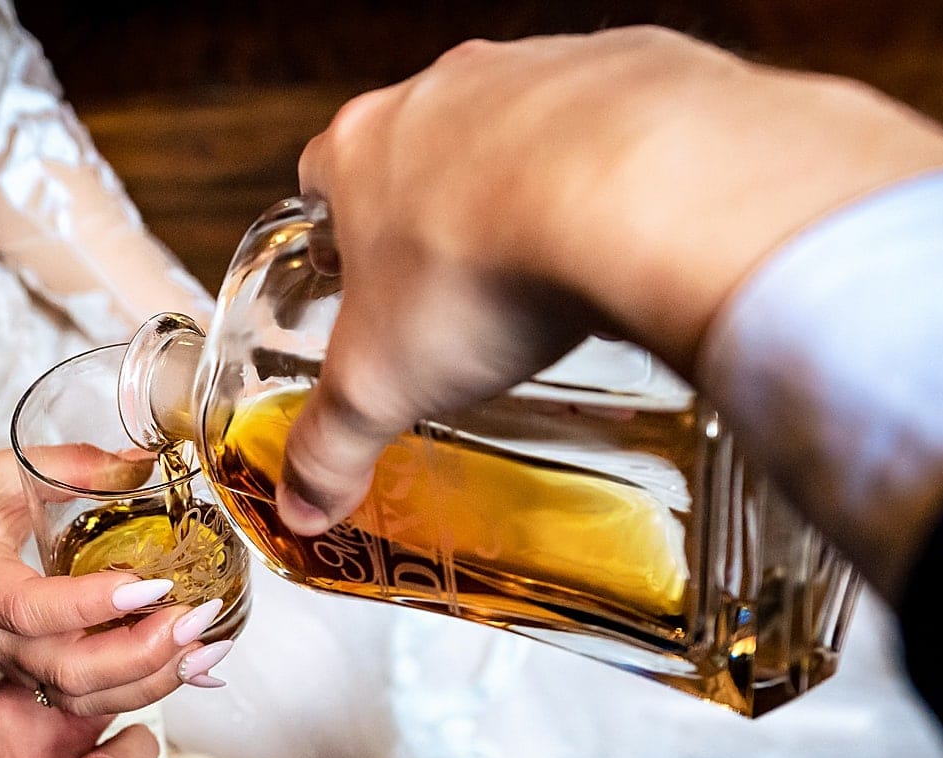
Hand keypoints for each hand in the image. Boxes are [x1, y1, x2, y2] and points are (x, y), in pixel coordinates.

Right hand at [0, 449, 232, 713]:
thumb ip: (68, 466)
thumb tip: (146, 462)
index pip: (31, 608)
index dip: (91, 604)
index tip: (151, 582)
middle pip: (66, 668)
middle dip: (140, 652)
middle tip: (196, 617)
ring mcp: (17, 666)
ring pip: (85, 695)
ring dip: (154, 678)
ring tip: (208, 645)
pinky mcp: (40, 676)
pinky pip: (95, 698)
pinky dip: (150, 688)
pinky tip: (198, 669)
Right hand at [279, 26, 942, 534]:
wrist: (639, 193)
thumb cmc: (486, 270)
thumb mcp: (381, 388)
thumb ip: (331, 447)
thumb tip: (302, 504)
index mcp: (362, 150)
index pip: (321, 175)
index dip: (335, 229)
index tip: (355, 274)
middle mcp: (443, 93)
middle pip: (421, 148)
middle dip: (433, 213)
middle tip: (455, 290)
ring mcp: (539, 71)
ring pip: (517, 130)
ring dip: (525, 189)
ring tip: (548, 272)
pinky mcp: (631, 66)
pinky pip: (614, 121)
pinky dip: (615, 175)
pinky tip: (626, 239)